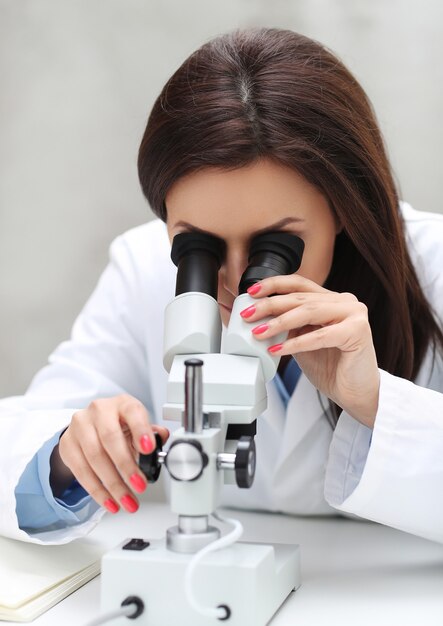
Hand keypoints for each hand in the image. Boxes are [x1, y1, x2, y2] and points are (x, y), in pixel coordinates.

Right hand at [50, 395, 169, 512]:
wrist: (89, 426)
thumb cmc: (119, 425)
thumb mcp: (137, 425)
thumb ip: (151, 433)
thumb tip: (162, 437)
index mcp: (122, 403)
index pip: (132, 412)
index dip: (141, 430)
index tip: (148, 449)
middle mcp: (99, 410)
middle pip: (110, 438)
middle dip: (126, 465)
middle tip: (140, 485)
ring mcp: (80, 426)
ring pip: (95, 458)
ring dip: (113, 485)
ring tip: (128, 501)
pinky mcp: (67, 445)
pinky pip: (82, 472)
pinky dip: (97, 491)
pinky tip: (110, 501)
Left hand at [242, 276, 379, 427]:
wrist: (355, 394)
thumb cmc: (331, 369)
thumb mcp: (301, 342)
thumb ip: (287, 327)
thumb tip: (257, 319)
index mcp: (331, 300)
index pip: (300, 284)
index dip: (274, 284)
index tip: (252, 291)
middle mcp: (344, 302)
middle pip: (300, 297)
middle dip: (270, 305)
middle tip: (248, 314)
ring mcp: (354, 314)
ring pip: (309, 311)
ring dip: (279, 322)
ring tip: (258, 332)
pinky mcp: (357, 331)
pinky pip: (320, 335)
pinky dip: (296, 342)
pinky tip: (278, 349)